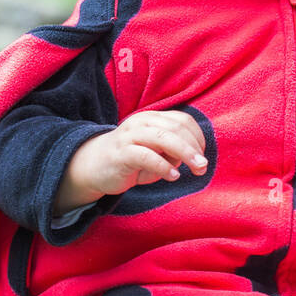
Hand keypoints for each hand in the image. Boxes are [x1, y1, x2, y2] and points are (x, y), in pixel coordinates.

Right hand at [55, 110, 207, 212]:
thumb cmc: (130, 160)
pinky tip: (173, 177)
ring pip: (163, 138)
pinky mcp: (121, 153)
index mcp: (152, 118)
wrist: (92, 166)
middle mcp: (142, 122)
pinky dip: (163, 166)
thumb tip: (193, 157)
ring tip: (197, 168)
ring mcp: (130, 136)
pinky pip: (146, 156)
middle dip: (194, 147)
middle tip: (203, 166)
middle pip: (176, 128)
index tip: (202, 155)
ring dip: (185, 153)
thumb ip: (173, 152)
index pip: (182, 120)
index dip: (197, 136)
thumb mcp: (155, 153)